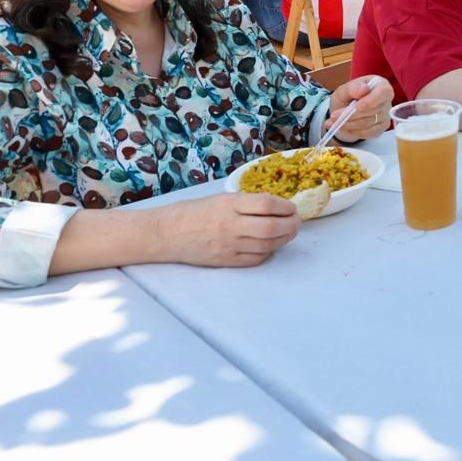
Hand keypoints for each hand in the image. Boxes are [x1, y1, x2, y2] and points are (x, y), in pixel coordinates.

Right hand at [154, 192, 299, 266]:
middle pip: (270, 227)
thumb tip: (275, 206)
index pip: (266, 204)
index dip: (285, 206)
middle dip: (290, 224)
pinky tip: (270, 246)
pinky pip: (254, 259)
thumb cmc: (191, 213)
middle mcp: (229, 224)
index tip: (292, 207)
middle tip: (297, 222)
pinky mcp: (224, 261)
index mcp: (228, 204)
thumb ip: (245, 203)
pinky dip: (267, 252)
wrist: (164, 234)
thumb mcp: (219, 199)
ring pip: (266, 245)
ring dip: (283, 239)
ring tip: (289, 233)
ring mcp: (227, 245)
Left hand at [327, 74, 393, 140]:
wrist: (345, 111)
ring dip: (349, 124)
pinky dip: (353, 131)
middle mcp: (386, 100)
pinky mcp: (381, 128)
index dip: (372, 100)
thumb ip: (352, 87)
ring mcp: (385, 115)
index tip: (358, 106)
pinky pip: (367, 133)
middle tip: (334, 116)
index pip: (383, 92)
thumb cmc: (348, 96)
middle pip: (373, 111)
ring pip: (368, 123)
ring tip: (335, 121)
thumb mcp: (344, 89)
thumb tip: (363, 89)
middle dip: (352, 115)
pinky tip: (344, 127)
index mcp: (381, 85)